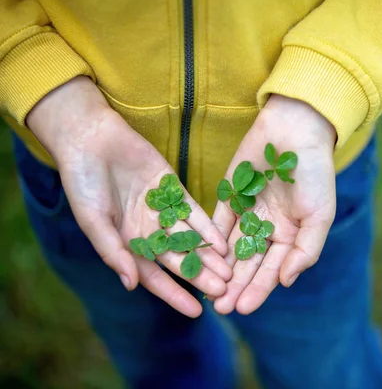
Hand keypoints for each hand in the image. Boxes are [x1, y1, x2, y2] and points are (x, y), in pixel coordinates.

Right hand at [27, 77, 231, 317]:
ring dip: (209, 256)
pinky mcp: (174, 190)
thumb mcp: (93, 220)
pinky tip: (222, 242)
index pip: (155, 277)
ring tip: (230, 272)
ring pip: (191, 239)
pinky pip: (194, 213)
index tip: (196, 312)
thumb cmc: (83, 183)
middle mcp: (148, 231)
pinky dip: (207, 228)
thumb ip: (112, 251)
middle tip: (223, 292)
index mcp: (127, 244)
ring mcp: (163, 211)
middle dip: (200, 276)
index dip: (175, 295)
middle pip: (179, 260)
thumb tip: (131, 285)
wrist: (91, 139)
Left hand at [212, 95, 336, 314]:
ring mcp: (247, 213)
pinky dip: (209, 241)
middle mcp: (268, 229)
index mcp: (290, 236)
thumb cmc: (314, 174)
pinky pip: (217, 223)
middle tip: (219, 307)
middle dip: (235, 286)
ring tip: (206, 290)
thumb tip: (286, 282)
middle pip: (248, 264)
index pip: (271, 270)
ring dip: (219, 270)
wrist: (296, 131)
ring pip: (230, 248)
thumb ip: (305, 250)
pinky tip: (198, 257)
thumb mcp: (320, 215)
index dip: (258, 290)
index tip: (242, 308)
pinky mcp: (230, 197)